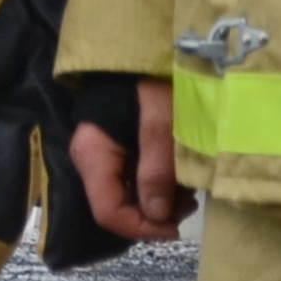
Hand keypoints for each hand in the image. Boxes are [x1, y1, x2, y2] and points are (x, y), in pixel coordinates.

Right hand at [65, 80, 186, 244]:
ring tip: (188, 191)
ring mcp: (103, 157)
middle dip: (153, 215)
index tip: (177, 228)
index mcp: (94, 156)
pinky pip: (132, 181)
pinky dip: (156, 187)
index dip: (142, 228)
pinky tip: (177, 178)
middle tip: (189, 205)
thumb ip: (158, 171)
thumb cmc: (154, 83)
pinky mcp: (117, 151)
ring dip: (158, 202)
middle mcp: (91, 161)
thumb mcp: (164, 125)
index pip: (108, 211)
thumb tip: (156, 216)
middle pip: (116, 207)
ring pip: (126, 197)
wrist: (148, 52)